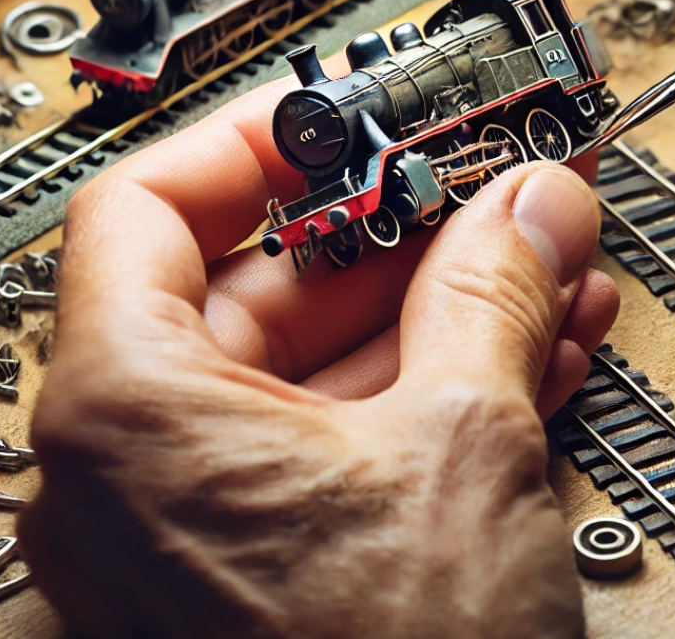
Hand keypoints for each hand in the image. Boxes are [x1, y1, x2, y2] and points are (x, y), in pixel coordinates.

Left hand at [18, 73, 617, 638]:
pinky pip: (362, 432)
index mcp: (127, 419)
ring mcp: (219, 520)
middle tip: (492, 184)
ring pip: (335, 361)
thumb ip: (494, 294)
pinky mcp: (292, 558)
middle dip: (408, 228)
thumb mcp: (463, 449)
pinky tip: (540, 346)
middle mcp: (148, 469)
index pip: (148, 208)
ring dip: (452, 302)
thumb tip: (533, 205)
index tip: (346, 115)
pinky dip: (449, 381)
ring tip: (547, 260)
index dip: (257, 144)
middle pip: (270, 283)